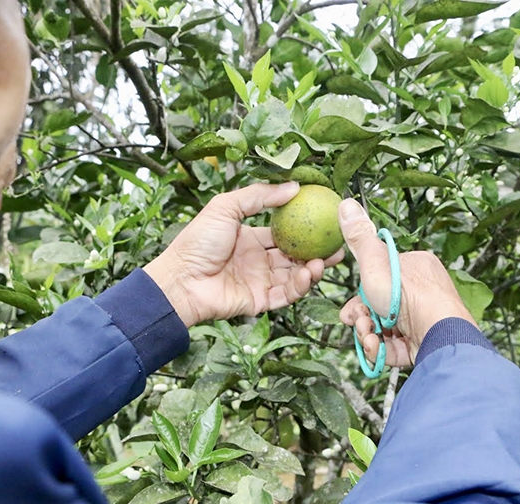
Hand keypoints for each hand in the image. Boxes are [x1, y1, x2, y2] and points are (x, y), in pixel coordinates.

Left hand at [143, 182, 343, 326]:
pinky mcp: (260, 302)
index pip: (284, 233)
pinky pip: (287, 294)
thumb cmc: (197, 242)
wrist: (180, 281)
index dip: (305, 228)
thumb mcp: (226, 207)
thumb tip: (293, 186)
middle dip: (318, 251)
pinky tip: (309, 273)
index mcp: (251, 239)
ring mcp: (260, 282)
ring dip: (313, 268)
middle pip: (296, 256)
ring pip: (295, 276)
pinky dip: (301, 285)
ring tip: (328, 259)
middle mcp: (258, 261)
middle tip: (339, 244)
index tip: (325, 220)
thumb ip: (258, 196)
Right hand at [337, 198, 474, 365]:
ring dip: (369, 335)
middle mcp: (422, 292)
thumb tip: (346, 203)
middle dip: (362, 318)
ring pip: (384, 328)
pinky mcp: (423, 343)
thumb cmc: (409, 295)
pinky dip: (382, 350)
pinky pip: (395, 347)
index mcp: (415, 267)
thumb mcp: (376, 262)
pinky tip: (377, 350)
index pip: (379, 279)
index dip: (359, 294)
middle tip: (358, 324)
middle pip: (379, 306)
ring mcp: (423, 320)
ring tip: (370, 340)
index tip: (349, 307)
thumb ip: (359, 238)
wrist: (437, 334)